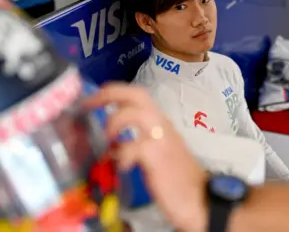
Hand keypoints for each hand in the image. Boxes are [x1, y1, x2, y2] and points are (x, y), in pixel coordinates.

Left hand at [85, 83, 207, 231]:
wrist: (199, 198)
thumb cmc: (177, 177)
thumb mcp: (158, 151)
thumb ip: (141, 141)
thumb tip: (114, 143)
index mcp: (160, 122)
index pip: (137, 95)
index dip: (113, 92)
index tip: (92, 99)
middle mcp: (161, 124)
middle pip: (136, 94)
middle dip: (110, 94)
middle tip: (89, 104)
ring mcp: (160, 138)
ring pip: (135, 113)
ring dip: (115, 122)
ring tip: (108, 140)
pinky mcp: (157, 156)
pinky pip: (134, 147)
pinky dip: (121, 155)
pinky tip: (121, 167)